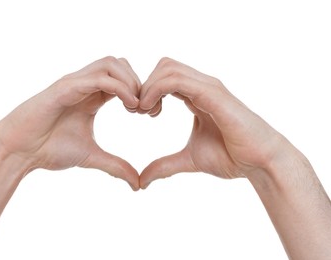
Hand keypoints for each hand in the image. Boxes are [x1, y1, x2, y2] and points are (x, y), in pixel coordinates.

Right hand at [0, 56, 140, 189]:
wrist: (18, 152)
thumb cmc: (49, 150)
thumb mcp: (91, 157)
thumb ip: (115, 166)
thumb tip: (137, 184)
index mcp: (92, 96)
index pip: (123, 79)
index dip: (141, 91)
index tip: (150, 113)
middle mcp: (84, 85)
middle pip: (120, 63)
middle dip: (139, 82)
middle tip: (145, 109)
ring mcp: (74, 84)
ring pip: (110, 63)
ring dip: (130, 80)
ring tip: (135, 106)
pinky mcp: (64, 88)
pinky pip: (97, 78)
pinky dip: (118, 87)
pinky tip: (127, 105)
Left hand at [138, 58, 286, 187]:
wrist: (260, 162)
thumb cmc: (231, 157)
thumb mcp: (189, 159)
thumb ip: (165, 166)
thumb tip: (142, 181)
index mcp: (196, 96)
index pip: (165, 77)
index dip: (146, 90)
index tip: (138, 112)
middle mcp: (202, 86)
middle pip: (164, 66)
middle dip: (144, 84)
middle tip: (138, 110)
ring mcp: (209, 88)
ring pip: (168, 68)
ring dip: (148, 86)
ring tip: (143, 110)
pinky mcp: (213, 94)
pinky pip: (178, 80)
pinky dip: (157, 90)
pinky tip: (152, 111)